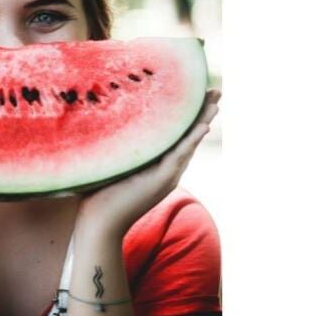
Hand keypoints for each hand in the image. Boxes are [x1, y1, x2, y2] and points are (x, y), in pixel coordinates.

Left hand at [73, 89, 220, 240]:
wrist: (99, 225)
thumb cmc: (99, 195)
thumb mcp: (113, 163)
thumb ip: (119, 146)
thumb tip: (105, 116)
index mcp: (158, 165)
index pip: (178, 135)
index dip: (189, 114)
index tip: (198, 93)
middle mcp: (167, 169)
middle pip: (189, 136)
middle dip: (203, 112)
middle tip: (216, 91)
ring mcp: (167, 176)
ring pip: (189, 143)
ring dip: (203, 121)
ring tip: (216, 102)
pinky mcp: (161, 181)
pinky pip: (179, 155)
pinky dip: (192, 140)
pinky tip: (203, 125)